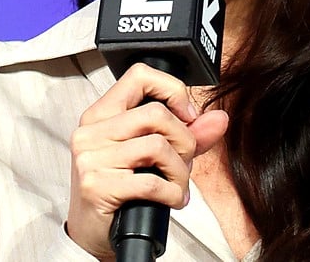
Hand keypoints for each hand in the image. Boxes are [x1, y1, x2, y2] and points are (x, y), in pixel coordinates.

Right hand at [65, 63, 228, 258]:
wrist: (92, 232)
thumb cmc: (120, 189)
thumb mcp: (153, 157)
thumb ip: (187, 134)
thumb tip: (218, 119)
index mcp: (101, 114)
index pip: (139, 76)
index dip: (172, 90)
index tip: (187, 116)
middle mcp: (91, 131)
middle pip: (156, 114)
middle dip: (184, 141)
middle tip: (185, 162)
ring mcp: (91, 158)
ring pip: (157, 146)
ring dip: (180, 171)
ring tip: (178, 184)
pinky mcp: (96, 185)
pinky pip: (151, 181)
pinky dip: (172, 193)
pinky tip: (172, 199)